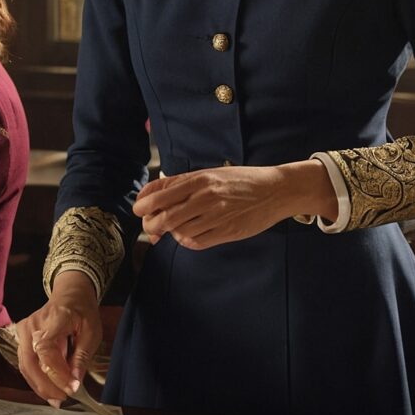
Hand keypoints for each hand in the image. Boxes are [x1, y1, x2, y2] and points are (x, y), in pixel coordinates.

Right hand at [15, 272, 101, 403]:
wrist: (70, 295)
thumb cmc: (83, 312)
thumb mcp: (92, 332)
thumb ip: (81, 357)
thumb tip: (74, 383)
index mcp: (54, 318)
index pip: (46, 349)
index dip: (57, 373)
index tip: (71, 388)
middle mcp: (33, 324)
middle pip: (31, 362)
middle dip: (46, 385)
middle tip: (63, 399)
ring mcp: (24, 331)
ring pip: (26, 366)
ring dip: (41, 386)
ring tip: (57, 398)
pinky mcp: (22, 339)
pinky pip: (26, 364)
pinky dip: (37, 379)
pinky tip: (50, 389)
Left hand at [132, 159, 335, 250]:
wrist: (275, 190)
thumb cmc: (241, 180)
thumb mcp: (212, 173)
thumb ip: (184, 182)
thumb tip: (155, 190)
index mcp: (200, 179)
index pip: (160, 194)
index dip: (143, 204)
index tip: (139, 209)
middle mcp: (206, 196)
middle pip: (165, 217)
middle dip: (150, 224)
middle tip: (149, 226)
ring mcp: (217, 216)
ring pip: (179, 232)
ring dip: (171, 233)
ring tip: (173, 229)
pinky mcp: (227, 232)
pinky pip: (196, 242)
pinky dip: (186, 241)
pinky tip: (187, 235)